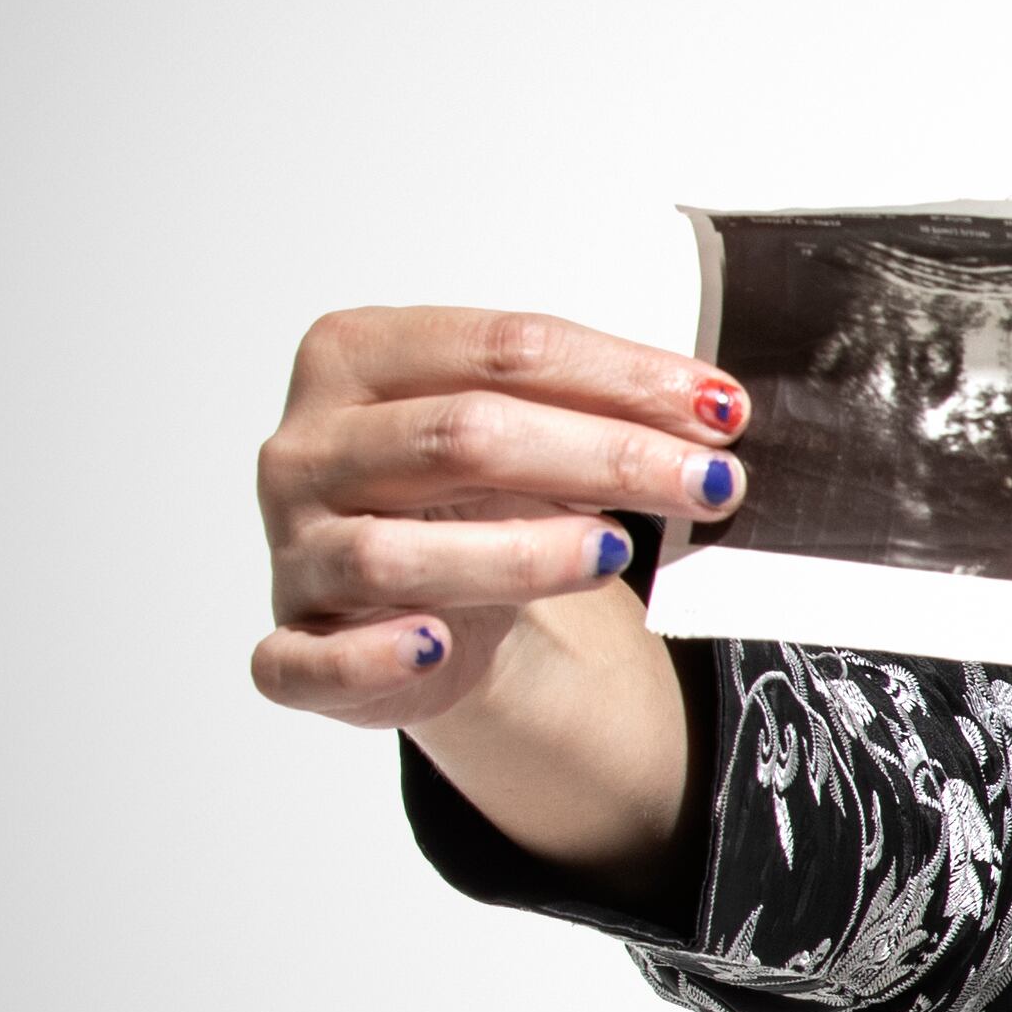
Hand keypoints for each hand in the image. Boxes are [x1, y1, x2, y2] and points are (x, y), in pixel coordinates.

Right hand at [252, 306, 741, 881]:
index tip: (720, 409)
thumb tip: (715, 414)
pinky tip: (441, 648)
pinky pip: (308, 661)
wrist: (423, 599)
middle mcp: (308, 448)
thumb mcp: (532, 435)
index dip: (620, 377)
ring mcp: (294, 551)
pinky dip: (374, 657)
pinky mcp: (291, 648)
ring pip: (396, 553)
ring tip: (617, 554)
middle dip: (604, 456)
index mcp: (356, 358)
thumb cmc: (473, 498)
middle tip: (711, 482)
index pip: (500, 350)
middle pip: (461, 438)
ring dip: (519, 555)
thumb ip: (599, 413)